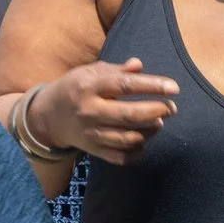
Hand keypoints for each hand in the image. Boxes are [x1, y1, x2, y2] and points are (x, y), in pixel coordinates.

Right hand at [38, 58, 177, 163]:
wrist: (49, 116)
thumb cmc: (77, 88)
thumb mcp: (91, 71)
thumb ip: (116, 70)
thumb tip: (138, 65)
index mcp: (89, 86)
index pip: (125, 85)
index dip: (152, 86)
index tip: (174, 88)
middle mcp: (89, 111)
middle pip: (129, 115)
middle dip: (157, 111)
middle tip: (172, 108)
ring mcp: (91, 133)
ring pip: (128, 138)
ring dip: (150, 131)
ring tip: (159, 122)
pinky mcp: (93, 150)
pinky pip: (121, 156)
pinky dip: (137, 150)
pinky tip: (143, 140)